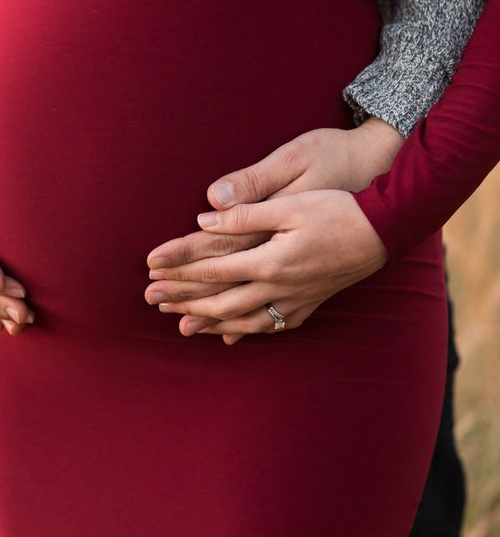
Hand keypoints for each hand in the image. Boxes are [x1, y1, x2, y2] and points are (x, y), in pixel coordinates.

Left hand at [144, 120, 401, 342]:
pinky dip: (244, 332)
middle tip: (151, 301)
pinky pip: (270, 326)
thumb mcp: (291, 201)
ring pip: (243, 320)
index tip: (151, 268)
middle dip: (183, 300)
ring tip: (181, 325)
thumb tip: (204, 219)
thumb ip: (246, 213)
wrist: (385, 230)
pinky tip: (231, 335)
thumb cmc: (338, 208)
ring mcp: (295, 301)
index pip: (213, 268)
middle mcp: (280, 288)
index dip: (179, 269)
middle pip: (220, 300)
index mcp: (271, 260)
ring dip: (209, 322)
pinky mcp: (309, 304)